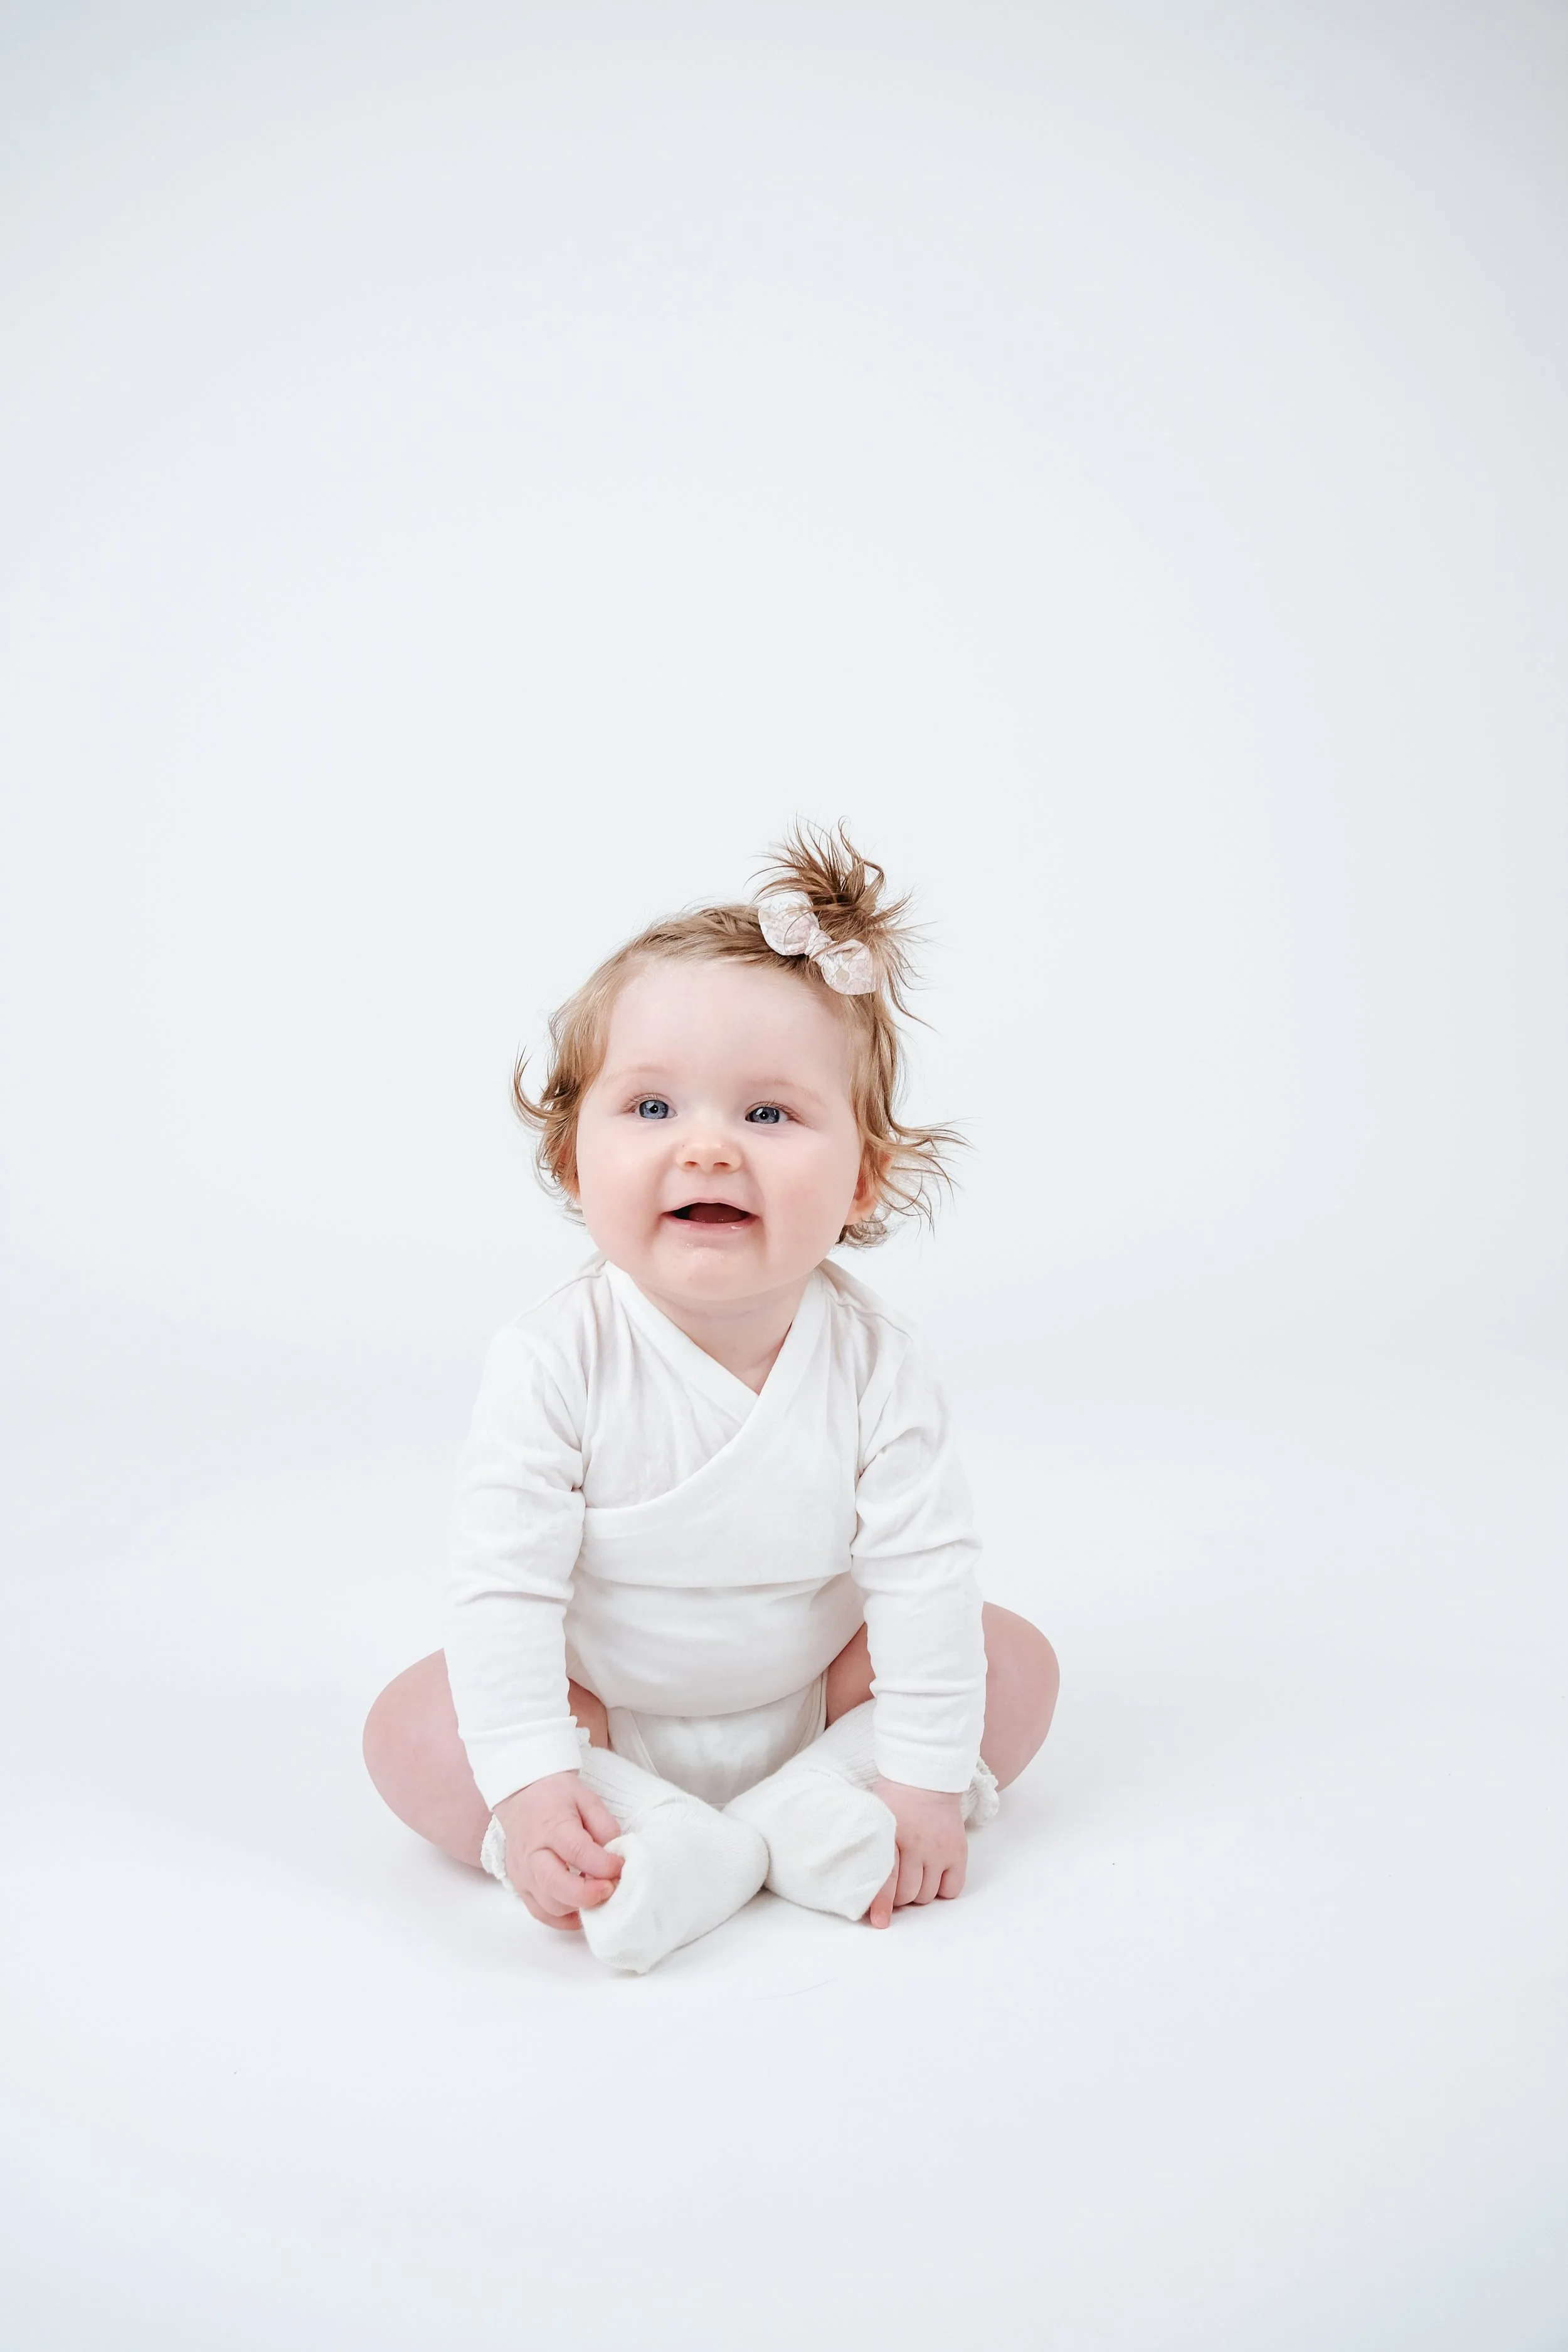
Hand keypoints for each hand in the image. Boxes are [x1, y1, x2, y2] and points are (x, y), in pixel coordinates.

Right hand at [493, 1770, 622, 1932]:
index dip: (603, 1864)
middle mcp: (533, 1854)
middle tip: (610, 1889)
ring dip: (578, 1907)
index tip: (620, 1866)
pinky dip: (563, 1919)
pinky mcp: (521, 1887)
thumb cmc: (557, 1797)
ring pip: (549, 1905)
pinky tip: (581, 1911)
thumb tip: (617, 1856)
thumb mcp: (587, 1799)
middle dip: (588, 1894)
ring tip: (597, 1895)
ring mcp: (524, 1874)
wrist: (522, 1796)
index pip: (577, 1851)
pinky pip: (540, 1914)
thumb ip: (605, 1826)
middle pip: (556, 1885)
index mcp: (552, 1826)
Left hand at [866, 1779, 966, 1928]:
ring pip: (928, 1895)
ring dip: (918, 1893)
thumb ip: (869, 1848)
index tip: (879, 1922)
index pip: (886, 1879)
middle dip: (899, 1896)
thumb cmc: (894, 1799)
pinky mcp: (958, 1852)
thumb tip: (856, 1882)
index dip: (881, 1903)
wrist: (927, 1778)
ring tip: (914, 1875)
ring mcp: (940, 1850)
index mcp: (892, 1836)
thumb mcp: (874, 1818)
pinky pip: (952, 1889)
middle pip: (908, 1894)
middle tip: (896, 1884)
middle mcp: (918, 1846)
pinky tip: (934, 1875)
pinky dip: (942, 1889)